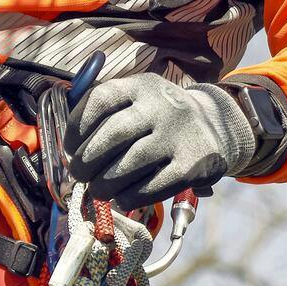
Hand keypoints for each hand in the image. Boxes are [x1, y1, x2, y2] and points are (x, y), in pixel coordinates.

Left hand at [64, 74, 261, 209]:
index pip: (100, 100)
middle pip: (113, 134)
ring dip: (106, 183)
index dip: (76, 128)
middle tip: (80, 175)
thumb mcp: (138, 102)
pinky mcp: (195, 164)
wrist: (217, 126)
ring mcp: (180, 133)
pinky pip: (154, 186)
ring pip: (131, 163)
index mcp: (142, 85)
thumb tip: (72, 155)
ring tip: (98, 191)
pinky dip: (131, 197)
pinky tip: (123, 199)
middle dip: (87, 160)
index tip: (69, 149)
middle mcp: (162, 104)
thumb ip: (107, 119)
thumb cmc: (160, 120)